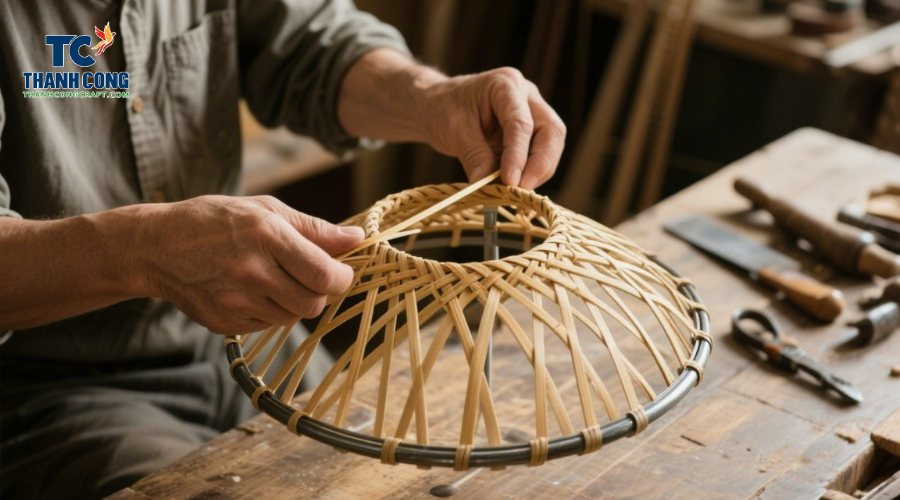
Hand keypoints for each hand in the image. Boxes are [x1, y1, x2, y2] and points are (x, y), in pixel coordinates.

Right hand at [138, 195, 362, 334]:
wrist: (156, 246)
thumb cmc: (216, 221)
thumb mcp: (266, 210)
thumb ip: (314, 229)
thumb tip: (357, 239)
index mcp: (267, 236)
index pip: (324, 275)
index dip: (343, 277)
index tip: (342, 271)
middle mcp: (251, 271)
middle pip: (313, 303)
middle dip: (319, 292)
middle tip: (309, 276)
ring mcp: (235, 300)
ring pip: (292, 317)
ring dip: (294, 302)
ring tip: (273, 278)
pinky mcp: (224, 322)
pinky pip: (266, 325)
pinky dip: (268, 311)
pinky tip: (251, 290)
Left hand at [416, 67, 565, 189]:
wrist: (437, 105)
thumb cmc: (443, 109)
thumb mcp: (453, 130)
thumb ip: (473, 155)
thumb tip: (486, 184)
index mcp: (505, 85)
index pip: (521, 123)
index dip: (518, 154)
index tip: (510, 181)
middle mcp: (526, 95)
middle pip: (550, 130)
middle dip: (541, 163)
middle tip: (523, 189)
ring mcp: (531, 113)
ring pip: (551, 144)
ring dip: (538, 170)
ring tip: (516, 191)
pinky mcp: (529, 133)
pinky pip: (538, 154)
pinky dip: (530, 172)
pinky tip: (514, 187)